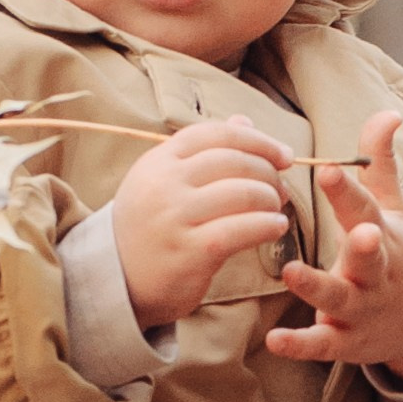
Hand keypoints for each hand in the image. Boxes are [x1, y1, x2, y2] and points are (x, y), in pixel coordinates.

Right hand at [113, 118, 296, 325]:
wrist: (119, 280)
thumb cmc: (150, 227)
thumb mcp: (164, 182)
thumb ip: (204, 152)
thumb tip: (245, 121)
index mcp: (158, 161)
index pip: (216, 134)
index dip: (258, 140)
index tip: (283, 156)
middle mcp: (164, 184)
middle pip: (234, 161)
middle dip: (268, 172)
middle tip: (281, 188)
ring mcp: (176, 217)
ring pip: (242, 193)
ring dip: (271, 198)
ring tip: (277, 209)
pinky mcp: (191, 251)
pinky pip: (241, 229)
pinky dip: (267, 225)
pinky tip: (276, 227)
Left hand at [265, 110, 402, 383]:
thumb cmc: (397, 252)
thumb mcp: (393, 209)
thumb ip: (380, 163)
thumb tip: (388, 111)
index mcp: (382, 235)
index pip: (365, 208)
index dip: (348, 191)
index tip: (330, 167)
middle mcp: (376, 273)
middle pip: (370, 258)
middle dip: (365, 246)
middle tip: (360, 232)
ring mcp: (362, 309)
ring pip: (340, 299)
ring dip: (318, 287)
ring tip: (291, 272)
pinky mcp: (347, 342)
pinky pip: (323, 345)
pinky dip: (301, 345)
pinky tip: (274, 340)